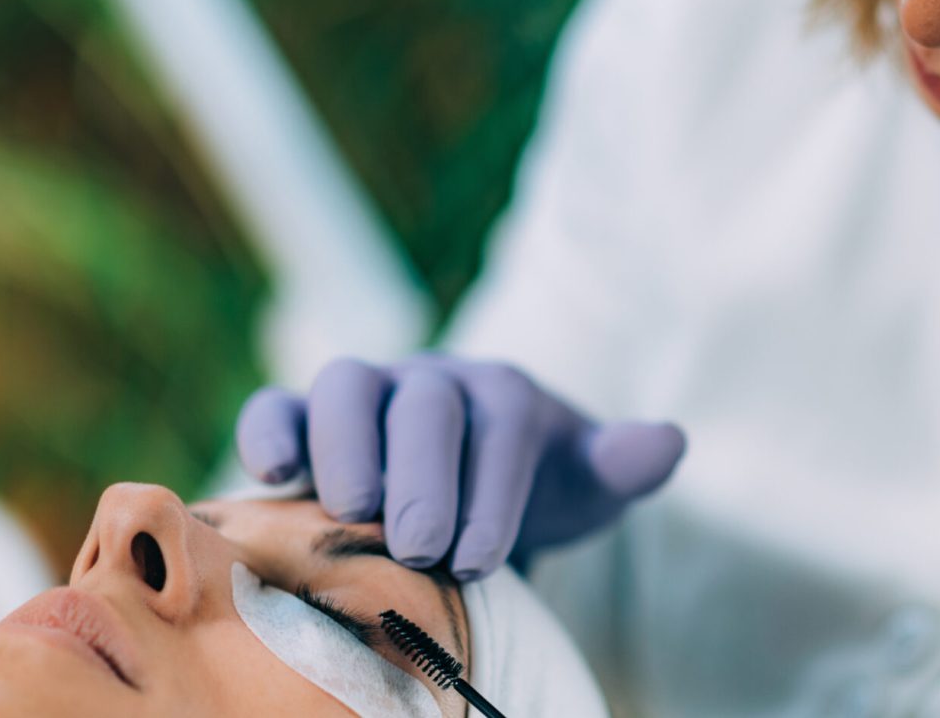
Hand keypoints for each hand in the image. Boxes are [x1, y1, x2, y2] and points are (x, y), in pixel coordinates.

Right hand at [235, 356, 684, 579]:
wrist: (476, 485)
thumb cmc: (535, 489)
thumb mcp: (586, 483)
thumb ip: (622, 464)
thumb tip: (669, 441)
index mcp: (503, 393)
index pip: (501, 425)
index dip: (491, 489)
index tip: (482, 558)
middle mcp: (432, 382)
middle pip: (423, 405)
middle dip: (423, 475)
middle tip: (422, 547)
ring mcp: (367, 394)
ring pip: (345, 388)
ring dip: (347, 448)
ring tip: (355, 514)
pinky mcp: (305, 420)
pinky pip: (276, 407)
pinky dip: (270, 431)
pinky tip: (271, 476)